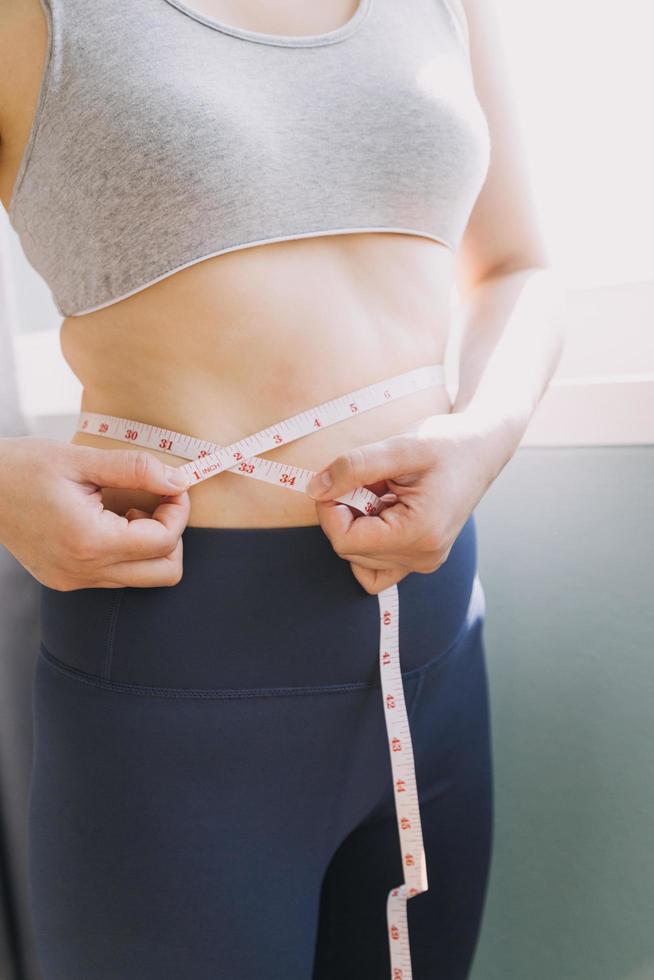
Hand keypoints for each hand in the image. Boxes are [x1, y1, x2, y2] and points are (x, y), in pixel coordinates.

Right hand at [0, 437, 191, 589]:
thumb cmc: (24, 467)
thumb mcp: (81, 459)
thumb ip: (135, 468)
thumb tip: (178, 480)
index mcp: (89, 540)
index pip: (163, 541)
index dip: (178, 511)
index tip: (172, 485)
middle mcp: (82, 571)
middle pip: (164, 573)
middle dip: (173, 535)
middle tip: (157, 502)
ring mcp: (73, 580)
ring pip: (142, 578)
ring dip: (150, 544)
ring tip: (126, 509)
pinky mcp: (65, 580)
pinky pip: (116, 576)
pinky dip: (126, 551)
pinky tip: (108, 521)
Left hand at [305, 412, 494, 594]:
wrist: (481, 448)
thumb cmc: (448, 444)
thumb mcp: (399, 447)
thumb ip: (353, 468)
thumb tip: (315, 489)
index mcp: (420, 534)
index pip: (345, 541)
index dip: (329, 510)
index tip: (334, 480)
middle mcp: (423, 557)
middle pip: (349, 550)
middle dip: (346, 512)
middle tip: (368, 479)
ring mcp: (423, 561)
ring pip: (358, 557)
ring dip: (357, 523)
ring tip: (381, 492)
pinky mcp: (421, 558)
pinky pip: (375, 567)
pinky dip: (366, 542)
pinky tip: (380, 512)